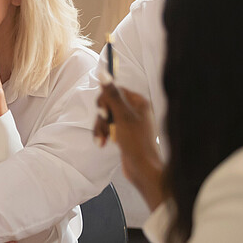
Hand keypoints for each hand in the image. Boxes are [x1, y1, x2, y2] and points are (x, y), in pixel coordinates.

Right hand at [94, 83, 165, 209]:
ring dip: (100, 128)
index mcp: (139, 102)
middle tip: (105, 125)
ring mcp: (129, 123)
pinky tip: (102, 144)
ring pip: (106, 117)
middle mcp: (135, 110)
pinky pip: (108, 128)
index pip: (115, 90)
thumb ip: (112, 95)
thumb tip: (104, 73)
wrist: (143, 169)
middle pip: (108, 104)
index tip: (103, 112)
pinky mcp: (123, 134)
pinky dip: (103, 134)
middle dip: (101, 117)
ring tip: (101, 140)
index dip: (105, 100)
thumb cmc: (136, 142)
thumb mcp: (122, 116)